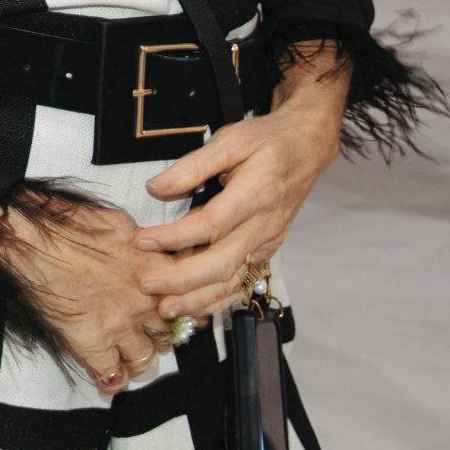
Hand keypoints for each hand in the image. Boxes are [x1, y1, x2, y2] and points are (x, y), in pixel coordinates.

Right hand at [0, 191, 164, 389]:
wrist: (31, 235)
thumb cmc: (67, 221)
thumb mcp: (121, 223)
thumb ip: (144, 244)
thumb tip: (150, 251)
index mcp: (157, 272)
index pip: (187, 304)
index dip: (178, 311)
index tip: (169, 314)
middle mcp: (145, 302)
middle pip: (169, 334)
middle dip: (159, 336)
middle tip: (145, 334)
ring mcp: (119, 326)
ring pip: (146, 359)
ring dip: (137, 358)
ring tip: (125, 355)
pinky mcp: (91, 343)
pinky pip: (112, 375)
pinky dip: (111, 380)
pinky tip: (107, 377)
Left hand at [133, 50, 348, 321]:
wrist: (307, 148)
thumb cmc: (266, 142)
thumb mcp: (230, 140)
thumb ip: (193, 165)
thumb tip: (157, 188)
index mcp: (256, 195)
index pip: (211, 224)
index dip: (176, 236)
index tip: (143, 240)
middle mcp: (264, 225)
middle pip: (222, 261)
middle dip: (182, 278)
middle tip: (147, 284)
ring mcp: (267, 242)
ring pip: (233, 280)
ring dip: (199, 298)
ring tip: (166, 309)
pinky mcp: (266, 251)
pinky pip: (243, 282)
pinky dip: (219, 300)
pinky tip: (194, 310)